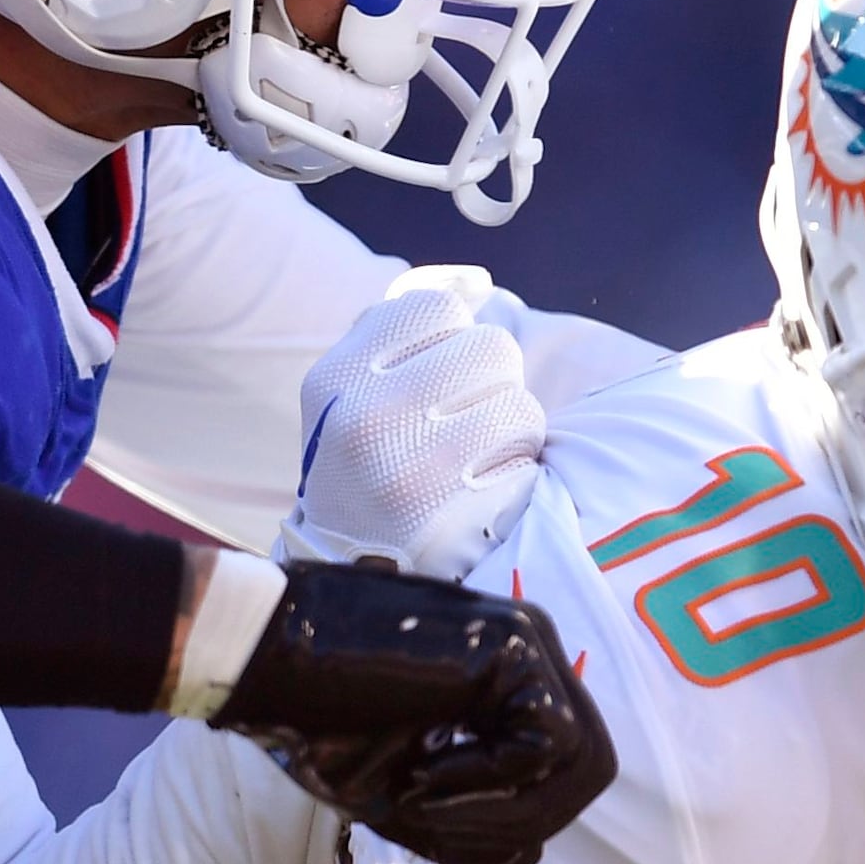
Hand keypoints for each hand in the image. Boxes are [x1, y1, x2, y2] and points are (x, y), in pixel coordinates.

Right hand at [219, 567, 613, 863]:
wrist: (260, 658)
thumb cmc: (317, 720)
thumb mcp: (403, 794)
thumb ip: (469, 824)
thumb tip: (530, 855)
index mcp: (510, 683)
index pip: (561, 770)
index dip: (513, 819)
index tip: (428, 822)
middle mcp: (532, 655)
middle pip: (589, 769)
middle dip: (524, 820)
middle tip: (434, 825)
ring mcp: (529, 643)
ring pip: (579, 762)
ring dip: (503, 809)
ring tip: (422, 804)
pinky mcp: (513, 644)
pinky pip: (546, 744)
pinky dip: (489, 779)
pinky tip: (423, 770)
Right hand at [285, 271, 551, 583]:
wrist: (353, 581)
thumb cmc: (365, 474)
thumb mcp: (347, 402)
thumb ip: (394, 338)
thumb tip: (474, 282)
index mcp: (336, 379)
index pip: (435, 306)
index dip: (454, 336)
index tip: (438, 375)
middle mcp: (369, 417)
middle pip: (491, 346)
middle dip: (493, 383)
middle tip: (465, 422)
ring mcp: (416, 468)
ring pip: (520, 402)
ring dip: (513, 431)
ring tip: (474, 461)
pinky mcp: (461, 515)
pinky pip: (528, 460)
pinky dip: (519, 473)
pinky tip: (484, 493)